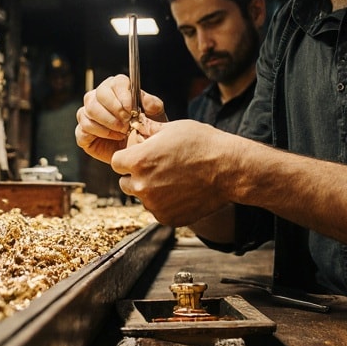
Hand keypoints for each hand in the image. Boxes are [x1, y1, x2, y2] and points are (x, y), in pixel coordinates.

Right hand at [74, 74, 166, 163]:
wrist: (137, 152)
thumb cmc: (145, 130)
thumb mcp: (155, 117)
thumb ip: (153, 105)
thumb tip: (145, 99)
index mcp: (117, 88)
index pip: (114, 83)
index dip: (122, 95)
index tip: (132, 109)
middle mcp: (99, 98)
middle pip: (97, 95)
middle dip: (113, 110)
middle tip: (127, 122)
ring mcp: (88, 114)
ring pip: (89, 110)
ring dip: (108, 122)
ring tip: (123, 131)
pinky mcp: (82, 131)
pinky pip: (84, 127)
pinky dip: (100, 132)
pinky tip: (114, 137)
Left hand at [110, 120, 233, 226]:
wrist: (229, 170)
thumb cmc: (203, 144)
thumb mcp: (173, 129)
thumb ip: (149, 131)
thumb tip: (137, 127)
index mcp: (138, 161)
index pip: (116, 162)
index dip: (128, 158)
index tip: (140, 156)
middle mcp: (141, 186)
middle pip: (125, 183)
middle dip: (137, 176)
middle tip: (159, 169)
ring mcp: (154, 205)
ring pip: (142, 198)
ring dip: (151, 191)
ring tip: (174, 180)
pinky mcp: (167, 218)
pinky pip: (158, 210)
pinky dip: (166, 204)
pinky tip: (182, 192)